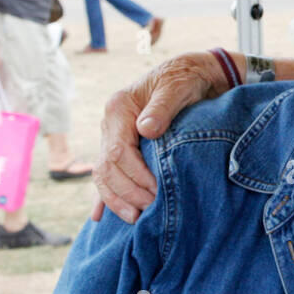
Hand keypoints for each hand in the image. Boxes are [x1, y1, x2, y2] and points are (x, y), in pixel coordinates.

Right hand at [91, 51, 226, 223]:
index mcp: (118, 108)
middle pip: (107, 167)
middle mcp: (110, 124)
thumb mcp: (178, 87)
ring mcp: (113, 136)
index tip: (157, 191)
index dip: (136, 176)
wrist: (193, 74)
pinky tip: (100, 215)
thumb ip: (162, 107)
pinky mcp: (121, 147)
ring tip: (135, 218)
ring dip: (116, 199)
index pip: (117, 152)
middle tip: (152, 209)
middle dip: (128, 192)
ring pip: (104, 175)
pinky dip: (104, 195)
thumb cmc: (186, 79)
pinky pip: (107, 174)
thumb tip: (146, 130)